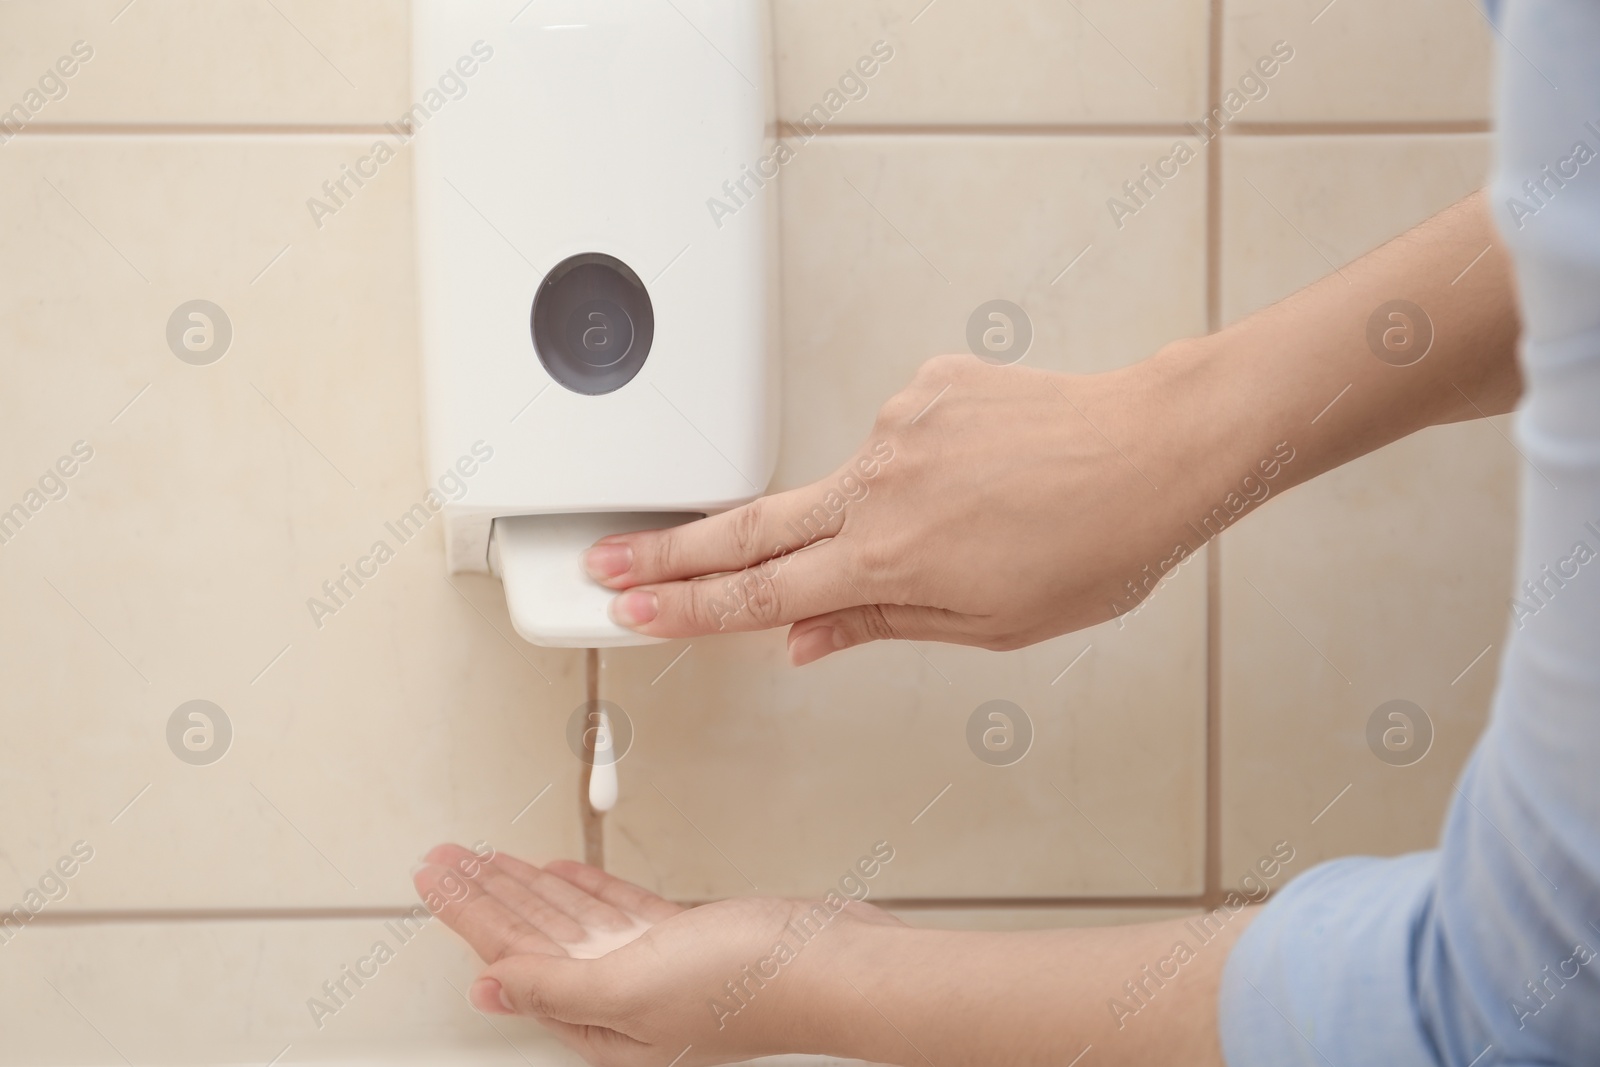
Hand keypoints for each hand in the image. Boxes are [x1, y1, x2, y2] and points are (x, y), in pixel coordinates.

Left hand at [414, 844, 902, 1065]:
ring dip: (528, 886)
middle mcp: (621, 1000)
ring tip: (488, 859)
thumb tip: (489, 986)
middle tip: (446, 857)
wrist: (837, 964)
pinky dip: (587, 888)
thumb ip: (556, 986)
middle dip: (486, 894)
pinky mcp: (689, 939)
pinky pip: (619, 911)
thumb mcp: (634, 988)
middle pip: (534, 937)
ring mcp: (656, 968)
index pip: (512, 957)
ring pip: (572, 921)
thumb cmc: (753, 987)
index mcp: (601, 1023)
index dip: (468, 911)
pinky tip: (562, 874)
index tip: (432, 873)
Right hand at [583, 351, 1242, 662]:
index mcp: (888, 559)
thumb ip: (879, 625)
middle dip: (668, 549)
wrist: (1158, 448)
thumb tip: (802, 640)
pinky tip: (982, 481)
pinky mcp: (925, 384)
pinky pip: (898, 439)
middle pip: (748, 526)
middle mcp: (878, 486)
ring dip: (867, 514)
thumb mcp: (990, 624)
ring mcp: (897, 426)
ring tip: (965, 527)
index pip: (758, 594)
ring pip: (844, 485)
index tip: (630, 611)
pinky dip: (922, 470)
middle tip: (606, 557)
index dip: (686, 608)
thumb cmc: (1097, 543)